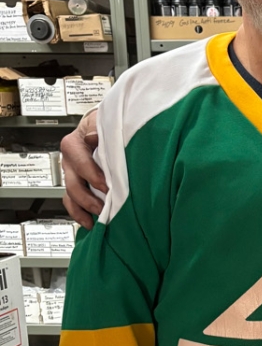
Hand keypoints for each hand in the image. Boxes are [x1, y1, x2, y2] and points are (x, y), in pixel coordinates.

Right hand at [61, 109, 105, 229]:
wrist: (102, 127)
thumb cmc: (103, 125)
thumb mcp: (101, 122)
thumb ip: (98, 129)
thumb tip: (92, 137)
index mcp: (73, 145)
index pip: (81, 163)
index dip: (93, 176)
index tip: (107, 187)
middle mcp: (69, 162)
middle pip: (73, 184)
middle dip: (88, 199)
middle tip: (103, 208)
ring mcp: (72, 175)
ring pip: (70, 196)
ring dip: (81, 211)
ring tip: (94, 222)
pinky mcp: (78, 185)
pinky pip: (73, 203)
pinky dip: (79, 214)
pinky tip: (90, 223)